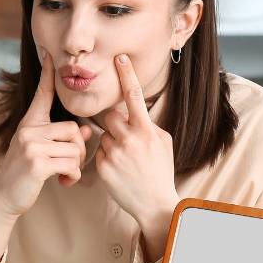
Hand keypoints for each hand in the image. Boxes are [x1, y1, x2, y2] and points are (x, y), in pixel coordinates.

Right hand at [0, 48, 91, 221]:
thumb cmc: (24, 176)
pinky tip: (64, 182)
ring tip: (65, 175)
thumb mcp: (41, 153)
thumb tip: (88, 131)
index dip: (47, 74)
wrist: (3, 199)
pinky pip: (70, 164)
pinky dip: (73, 176)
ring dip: (75, 165)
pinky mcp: (37, 162)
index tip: (49, 53)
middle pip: (73, 129)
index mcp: (29, 124)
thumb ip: (63, 140)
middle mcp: (28, 130)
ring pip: (74, 148)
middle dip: (78, 150)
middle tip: (69, 165)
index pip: (41, 94)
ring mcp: (31, 145)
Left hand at [96, 53, 181, 262]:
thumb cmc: (161, 171)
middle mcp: (129, 140)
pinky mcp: (102, 167)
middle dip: (114, 122)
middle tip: (125, 137)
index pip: (134, 96)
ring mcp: (114, 154)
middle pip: (110, 116)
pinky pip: (99, 152)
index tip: (120, 58)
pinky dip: (107, 157)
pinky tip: (119, 170)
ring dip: (111, 142)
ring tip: (126, 160)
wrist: (154, 204)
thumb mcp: (163, 143)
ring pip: (103, 135)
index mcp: (146, 131)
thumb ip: (148, 125)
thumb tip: (135, 112)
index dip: (126, 75)